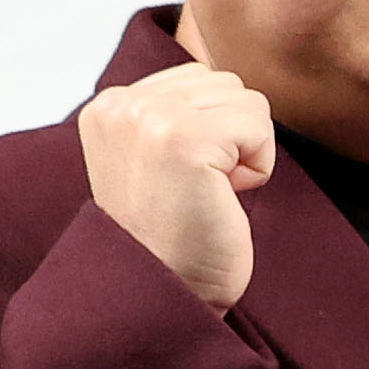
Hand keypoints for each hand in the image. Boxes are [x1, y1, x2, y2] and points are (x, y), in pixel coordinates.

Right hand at [76, 62, 275, 311]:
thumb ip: (178, 112)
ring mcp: (148, 117)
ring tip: (208, 192)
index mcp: (109, 105)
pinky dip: (258, 167)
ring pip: (247, 100)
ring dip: (245, 152)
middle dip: (232, 138)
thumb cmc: (176, 233)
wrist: (165, 291)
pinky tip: (223, 197)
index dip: (213, 131)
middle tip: (199, 190)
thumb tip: (229, 82)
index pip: (198, 77)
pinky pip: (259, 125)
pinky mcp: (183, 139)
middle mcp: (120, 103)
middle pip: (225, 83)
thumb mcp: (159, 157)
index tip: (183, 179)